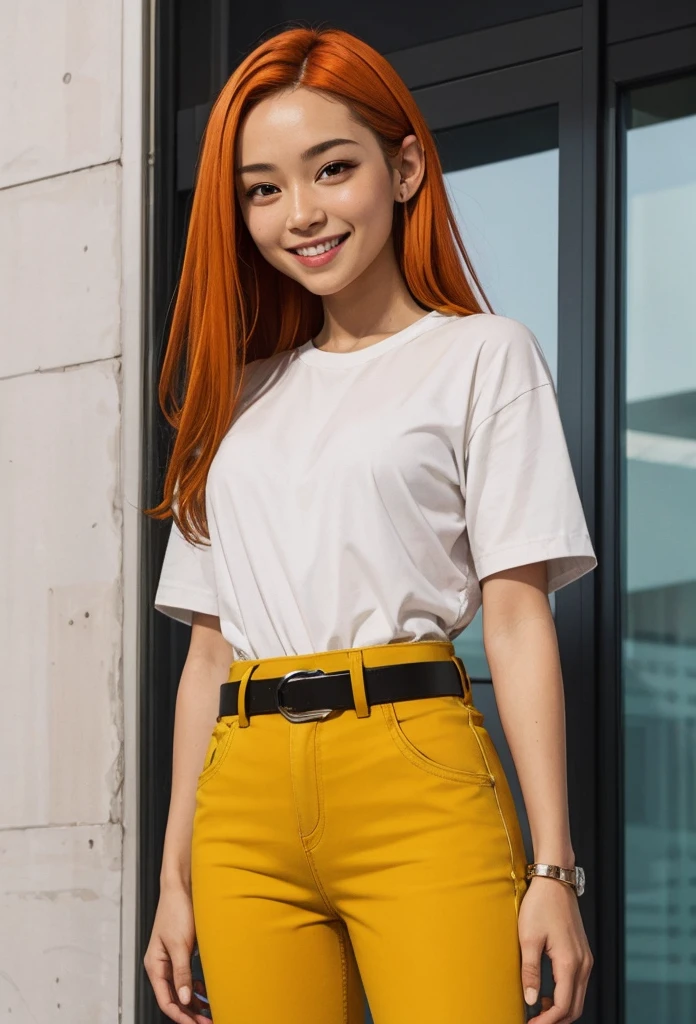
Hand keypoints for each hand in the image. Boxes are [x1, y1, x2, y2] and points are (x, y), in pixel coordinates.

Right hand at [143, 884, 210, 1022]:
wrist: (182, 887)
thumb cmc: (176, 911)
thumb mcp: (180, 945)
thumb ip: (182, 973)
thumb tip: (185, 998)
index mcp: (155, 965)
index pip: (165, 1000)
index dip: (180, 1015)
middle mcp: (161, 965)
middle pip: (174, 997)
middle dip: (189, 1012)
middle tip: (207, 1022)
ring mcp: (172, 960)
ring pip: (181, 989)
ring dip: (194, 1002)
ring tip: (209, 1013)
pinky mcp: (182, 953)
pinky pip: (187, 977)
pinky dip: (196, 988)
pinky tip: (206, 993)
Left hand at [518, 875, 593, 1021]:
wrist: (555, 881)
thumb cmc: (540, 905)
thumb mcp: (528, 938)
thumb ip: (530, 971)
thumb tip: (531, 1000)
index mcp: (570, 962)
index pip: (563, 1005)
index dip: (547, 1021)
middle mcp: (583, 963)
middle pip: (574, 1007)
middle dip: (555, 1020)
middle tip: (533, 1022)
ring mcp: (585, 958)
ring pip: (577, 997)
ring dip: (560, 1009)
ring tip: (537, 1010)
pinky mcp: (582, 953)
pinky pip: (577, 984)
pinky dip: (565, 995)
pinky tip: (547, 993)